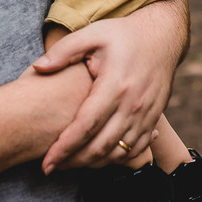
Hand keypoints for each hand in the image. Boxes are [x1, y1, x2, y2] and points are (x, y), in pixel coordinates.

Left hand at [31, 0, 185, 172]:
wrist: (163, 35)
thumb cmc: (123, 34)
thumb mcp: (92, 34)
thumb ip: (63, 51)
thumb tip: (38, 68)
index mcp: (114, 85)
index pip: (86, 126)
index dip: (65, 148)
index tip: (47, 162)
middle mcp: (133, 104)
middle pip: (101, 146)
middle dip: (74, 162)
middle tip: (53, 167)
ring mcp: (147, 113)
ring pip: (120, 152)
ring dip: (94, 163)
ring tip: (71, 164)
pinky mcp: (155, 117)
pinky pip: (137, 148)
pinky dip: (118, 159)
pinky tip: (100, 158)